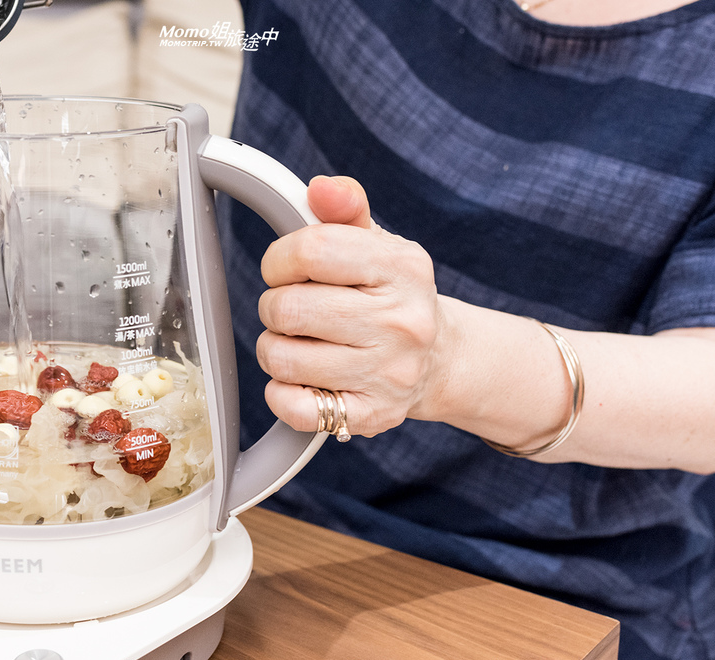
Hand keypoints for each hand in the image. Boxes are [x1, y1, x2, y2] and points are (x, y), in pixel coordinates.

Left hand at [256, 175, 442, 436]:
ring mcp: (388, 374)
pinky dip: (282, 393)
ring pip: (283, 358)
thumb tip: (320, 189)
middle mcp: (401, 323)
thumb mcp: (378, 243)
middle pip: (288, 308)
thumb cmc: (390, 295)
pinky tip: (303, 379)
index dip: (280, 259)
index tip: (285, 269)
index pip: (311, 250)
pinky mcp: (371, 415)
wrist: (439, 359)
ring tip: (299, 343)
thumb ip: (346, 209)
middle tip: (294, 310)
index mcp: (401, 268)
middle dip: (276, 306)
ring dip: (275, 349)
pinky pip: (294, 407)